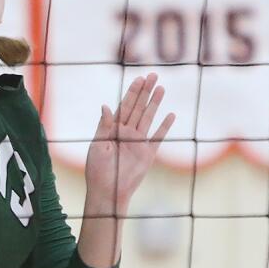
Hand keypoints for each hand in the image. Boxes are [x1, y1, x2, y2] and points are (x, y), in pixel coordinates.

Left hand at [84, 74, 174, 216]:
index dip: (132, 92)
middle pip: (138, 107)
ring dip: (155, 103)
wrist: (108, 192)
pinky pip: (158, 137)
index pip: (124, 106)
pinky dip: (164, 127)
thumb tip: (106, 105)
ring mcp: (138, 142)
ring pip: (148, 118)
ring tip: (161, 88)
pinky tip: (170, 115)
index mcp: (113, 129)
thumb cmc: (98, 170)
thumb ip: (105, 126)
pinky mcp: (148, 154)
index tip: (139, 78)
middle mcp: (127, 133)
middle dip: (145, 91)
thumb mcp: (98, 145)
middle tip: (153, 75)